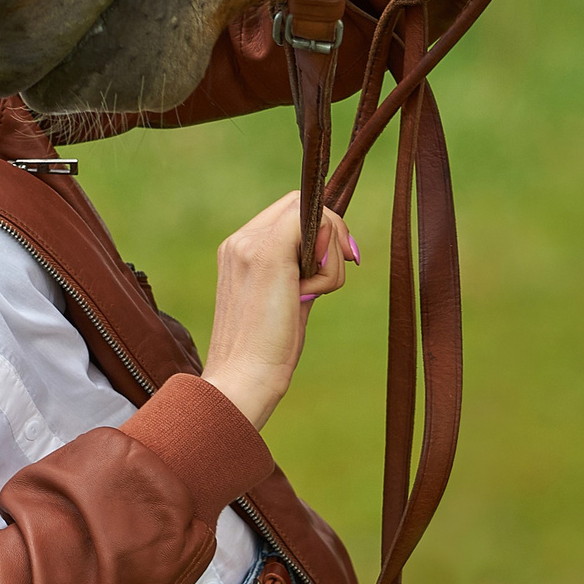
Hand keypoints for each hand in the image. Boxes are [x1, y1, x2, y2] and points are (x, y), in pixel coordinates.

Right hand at [203, 192, 358, 428]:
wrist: (241, 381)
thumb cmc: (264, 354)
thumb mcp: (285, 301)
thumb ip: (301, 271)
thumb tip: (335, 250)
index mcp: (237, 250)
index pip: (286, 212)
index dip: (319, 226)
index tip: (337, 259)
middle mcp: (239, 240)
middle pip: (299, 202)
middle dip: (332, 229)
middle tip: (346, 262)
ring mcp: (248, 244)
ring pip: (312, 215)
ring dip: (329, 258)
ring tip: (309, 298)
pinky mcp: (266, 255)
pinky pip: (316, 228)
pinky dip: (329, 262)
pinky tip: (312, 294)